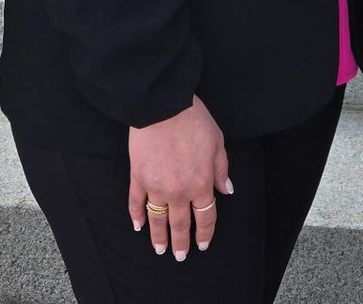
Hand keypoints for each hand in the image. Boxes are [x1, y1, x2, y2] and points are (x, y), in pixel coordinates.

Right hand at [128, 97, 231, 260]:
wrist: (163, 106)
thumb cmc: (193, 121)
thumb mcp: (217, 143)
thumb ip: (221, 169)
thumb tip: (226, 190)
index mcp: (201, 183)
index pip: (205, 216)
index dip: (204, 233)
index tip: (203, 244)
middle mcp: (179, 191)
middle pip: (180, 224)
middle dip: (181, 243)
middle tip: (180, 256)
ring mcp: (156, 186)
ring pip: (157, 219)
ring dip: (159, 237)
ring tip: (159, 250)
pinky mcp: (138, 177)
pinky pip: (136, 202)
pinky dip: (136, 216)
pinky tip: (138, 226)